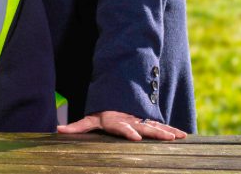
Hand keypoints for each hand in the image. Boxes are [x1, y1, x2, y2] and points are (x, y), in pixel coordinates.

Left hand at [58, 111, 186, 140]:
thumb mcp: (90, 120)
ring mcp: (141, 121)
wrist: (117, 103)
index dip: (128, 132)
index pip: (122, 127)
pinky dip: (172, 131)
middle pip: (143, 127)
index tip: (135, 138)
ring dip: (167, 132)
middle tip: (166, 138)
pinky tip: (183, 135)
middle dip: (155, 132)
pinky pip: (162, 127)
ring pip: (155, 126)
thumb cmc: (103, 115)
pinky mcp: (149, 123)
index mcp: (117, 121)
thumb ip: (77, 126)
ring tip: (178, 137)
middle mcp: (132, 121)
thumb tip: (58, 130)